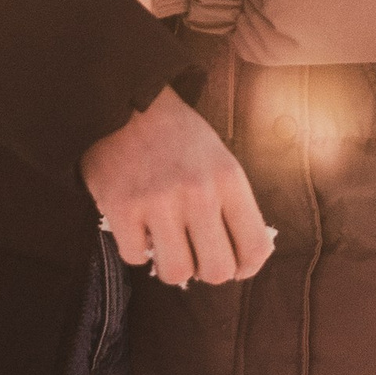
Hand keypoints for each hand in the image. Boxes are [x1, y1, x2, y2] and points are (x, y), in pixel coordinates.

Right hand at [79, 85, 272, 290]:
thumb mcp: (219, 160)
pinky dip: (136, 248)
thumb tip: (240, 260)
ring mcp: (157, 201)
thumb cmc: (177, 137)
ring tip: (166, 244)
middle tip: (195, 254)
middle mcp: (197, 191)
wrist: (123, 101)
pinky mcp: (120, 206)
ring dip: (171, 265)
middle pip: (217, 271)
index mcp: (228, 178)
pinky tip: (137, 226)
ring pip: (176, 273)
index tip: (234, 264)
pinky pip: (134, 257)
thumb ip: (232, 205)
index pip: (255, 247)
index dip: (246, 267)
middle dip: (207, 271)